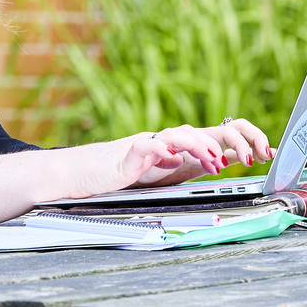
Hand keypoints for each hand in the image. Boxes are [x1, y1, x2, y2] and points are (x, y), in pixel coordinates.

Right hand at [106, 127, 229, 189]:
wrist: (81, 171)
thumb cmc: (112, 172)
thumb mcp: (145, 171)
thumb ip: (162, 165)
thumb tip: (178, 160)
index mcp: (160, 146)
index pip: (190, 140)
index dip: (210, 148)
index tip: (224, 162)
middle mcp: (154, 142)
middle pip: (187, 134)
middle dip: (209, 147)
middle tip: (222, 163)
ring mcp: (141, 146)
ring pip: (173, 136)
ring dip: (195, 147)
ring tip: (209, 158)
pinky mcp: (127, 155)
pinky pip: (146, 146)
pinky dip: (161, 150)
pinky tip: (172, 157)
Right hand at [120, 121, 273, 187]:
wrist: (110, 169)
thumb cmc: (149, 168)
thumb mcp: (187, 169)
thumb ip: (209, 161)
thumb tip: (238, 158)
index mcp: (196, 143)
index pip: (231, 131)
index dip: (252, 139)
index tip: (265, 155)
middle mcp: (182, 138)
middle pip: (217, 130)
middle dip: (240, 142)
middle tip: (250, 160)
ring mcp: (160, 142)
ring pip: (187, 135)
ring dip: (205, 149)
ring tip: (216, 164)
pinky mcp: (137, 151)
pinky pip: (152, 146)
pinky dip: (164, 151)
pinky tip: (173, 161)